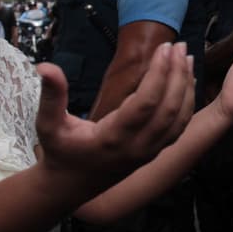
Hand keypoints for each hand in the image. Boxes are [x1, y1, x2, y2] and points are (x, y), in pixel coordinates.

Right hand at [35, 42, 194, 190]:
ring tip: (186, 56)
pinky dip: (187, 103)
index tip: (164, 47)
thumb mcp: (48, 124)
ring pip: (179, 118)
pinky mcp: (154, 152)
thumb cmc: (60, 152)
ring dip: (186, 86)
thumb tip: (44, 66)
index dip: (158, 73)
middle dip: (177, 74)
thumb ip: (50, 95)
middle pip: (169, 108)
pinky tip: (187, 81)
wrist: (70, 186)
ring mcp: (149, 152)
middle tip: (179, 45)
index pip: (145, 103)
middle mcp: (137, 147)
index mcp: (113, 138)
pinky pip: (178, 127)